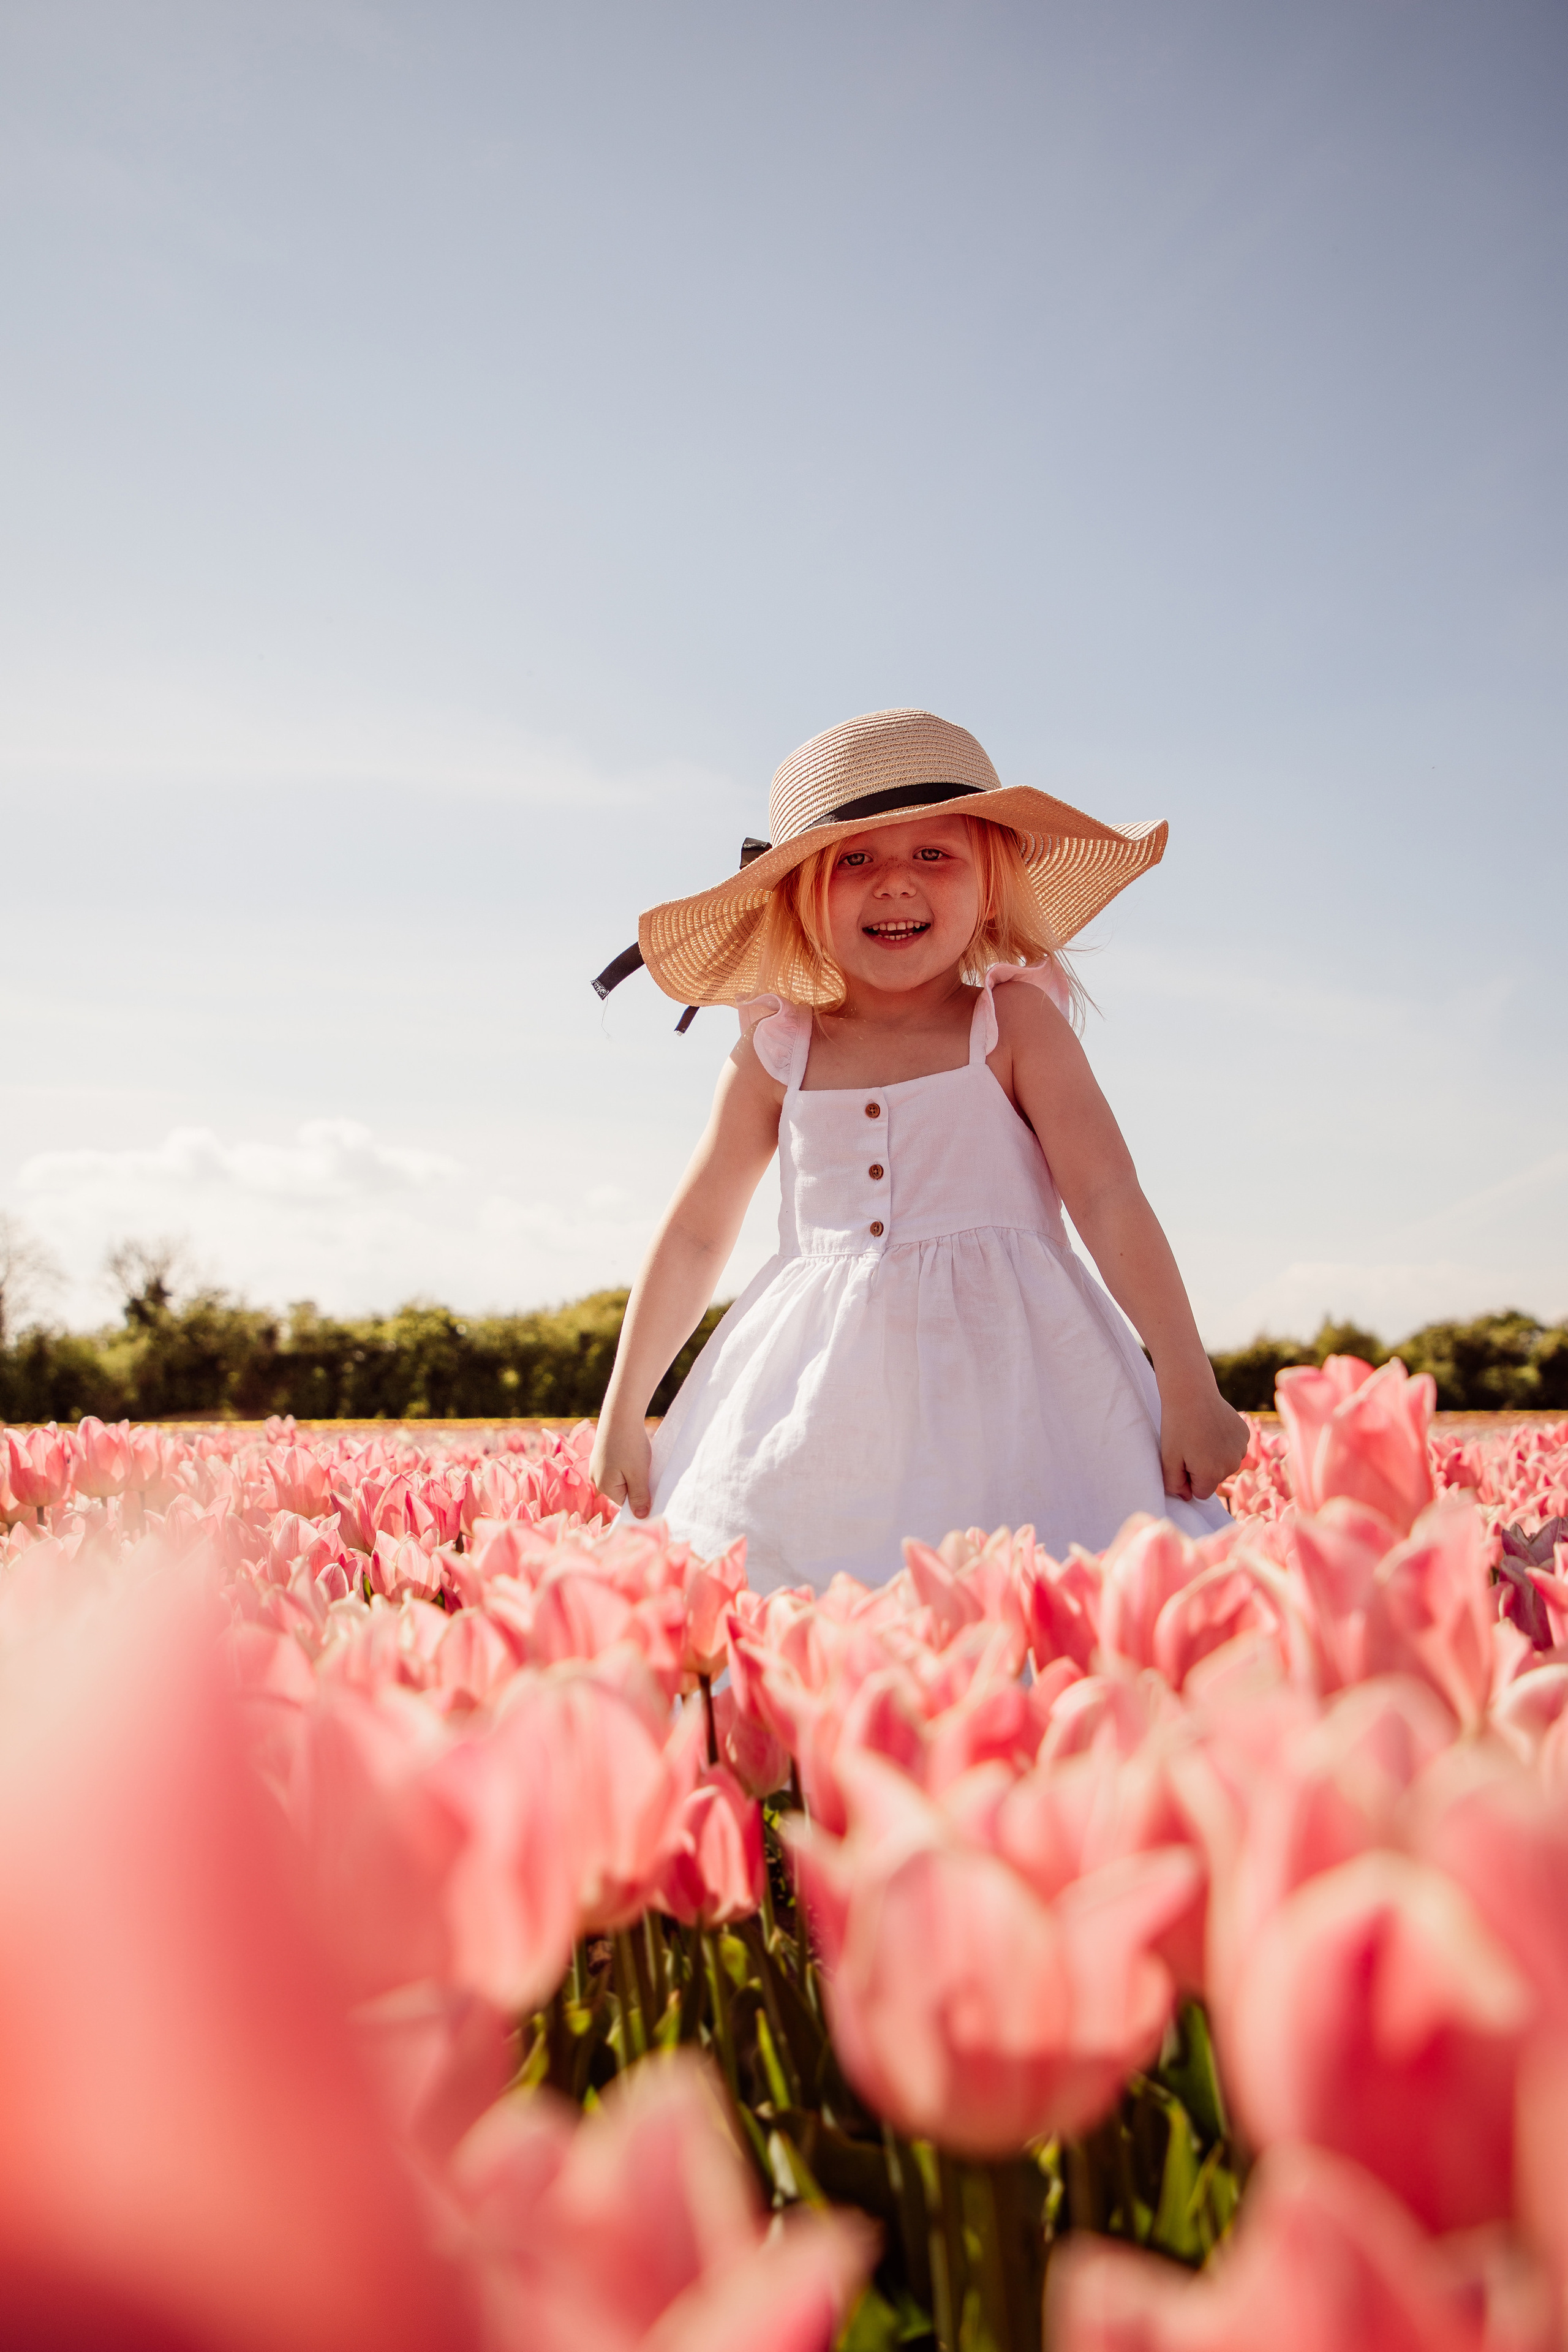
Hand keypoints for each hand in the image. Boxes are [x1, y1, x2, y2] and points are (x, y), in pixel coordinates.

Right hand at [589, 1411, 652, 1518]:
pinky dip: (627, 1462)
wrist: (620, 1413)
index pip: (625, 1504)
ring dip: (632, 1472)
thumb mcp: (638, 1475)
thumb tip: (640, 1517)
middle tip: (647, 1471)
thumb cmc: (630, 1445)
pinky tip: (634, 1451)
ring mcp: (596, 1464)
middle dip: (635, 1484)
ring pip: (620, 1477)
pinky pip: (616, 1466)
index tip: (651, 1488)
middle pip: (621, 1491)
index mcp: (603, 1486)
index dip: (640, 1497)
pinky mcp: (600, 1453)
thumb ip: (639, 1498)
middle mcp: (595, 1477)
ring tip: (640, 1459)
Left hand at [1157, 1373, 1249, 1502]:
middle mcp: (1231, 1465)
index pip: (1201, 1493)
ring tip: (1201, 1435)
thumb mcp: (1167, 1459)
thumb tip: (1187, 1496)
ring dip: (1214, 1456)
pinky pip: (1233, 1449)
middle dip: (1202, 1469)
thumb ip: (1174, 1485)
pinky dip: (1224, 1443)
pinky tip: (1213, 1428)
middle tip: (1190, 1445)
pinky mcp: (1245, 1434)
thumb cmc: (1176, 1426)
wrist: (1191, 1392)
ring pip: (1225, 1464)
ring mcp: (1241, 1449)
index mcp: (1211, 1474)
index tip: (1182, 1461)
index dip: (1189, 1479)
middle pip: (1214, 1479)